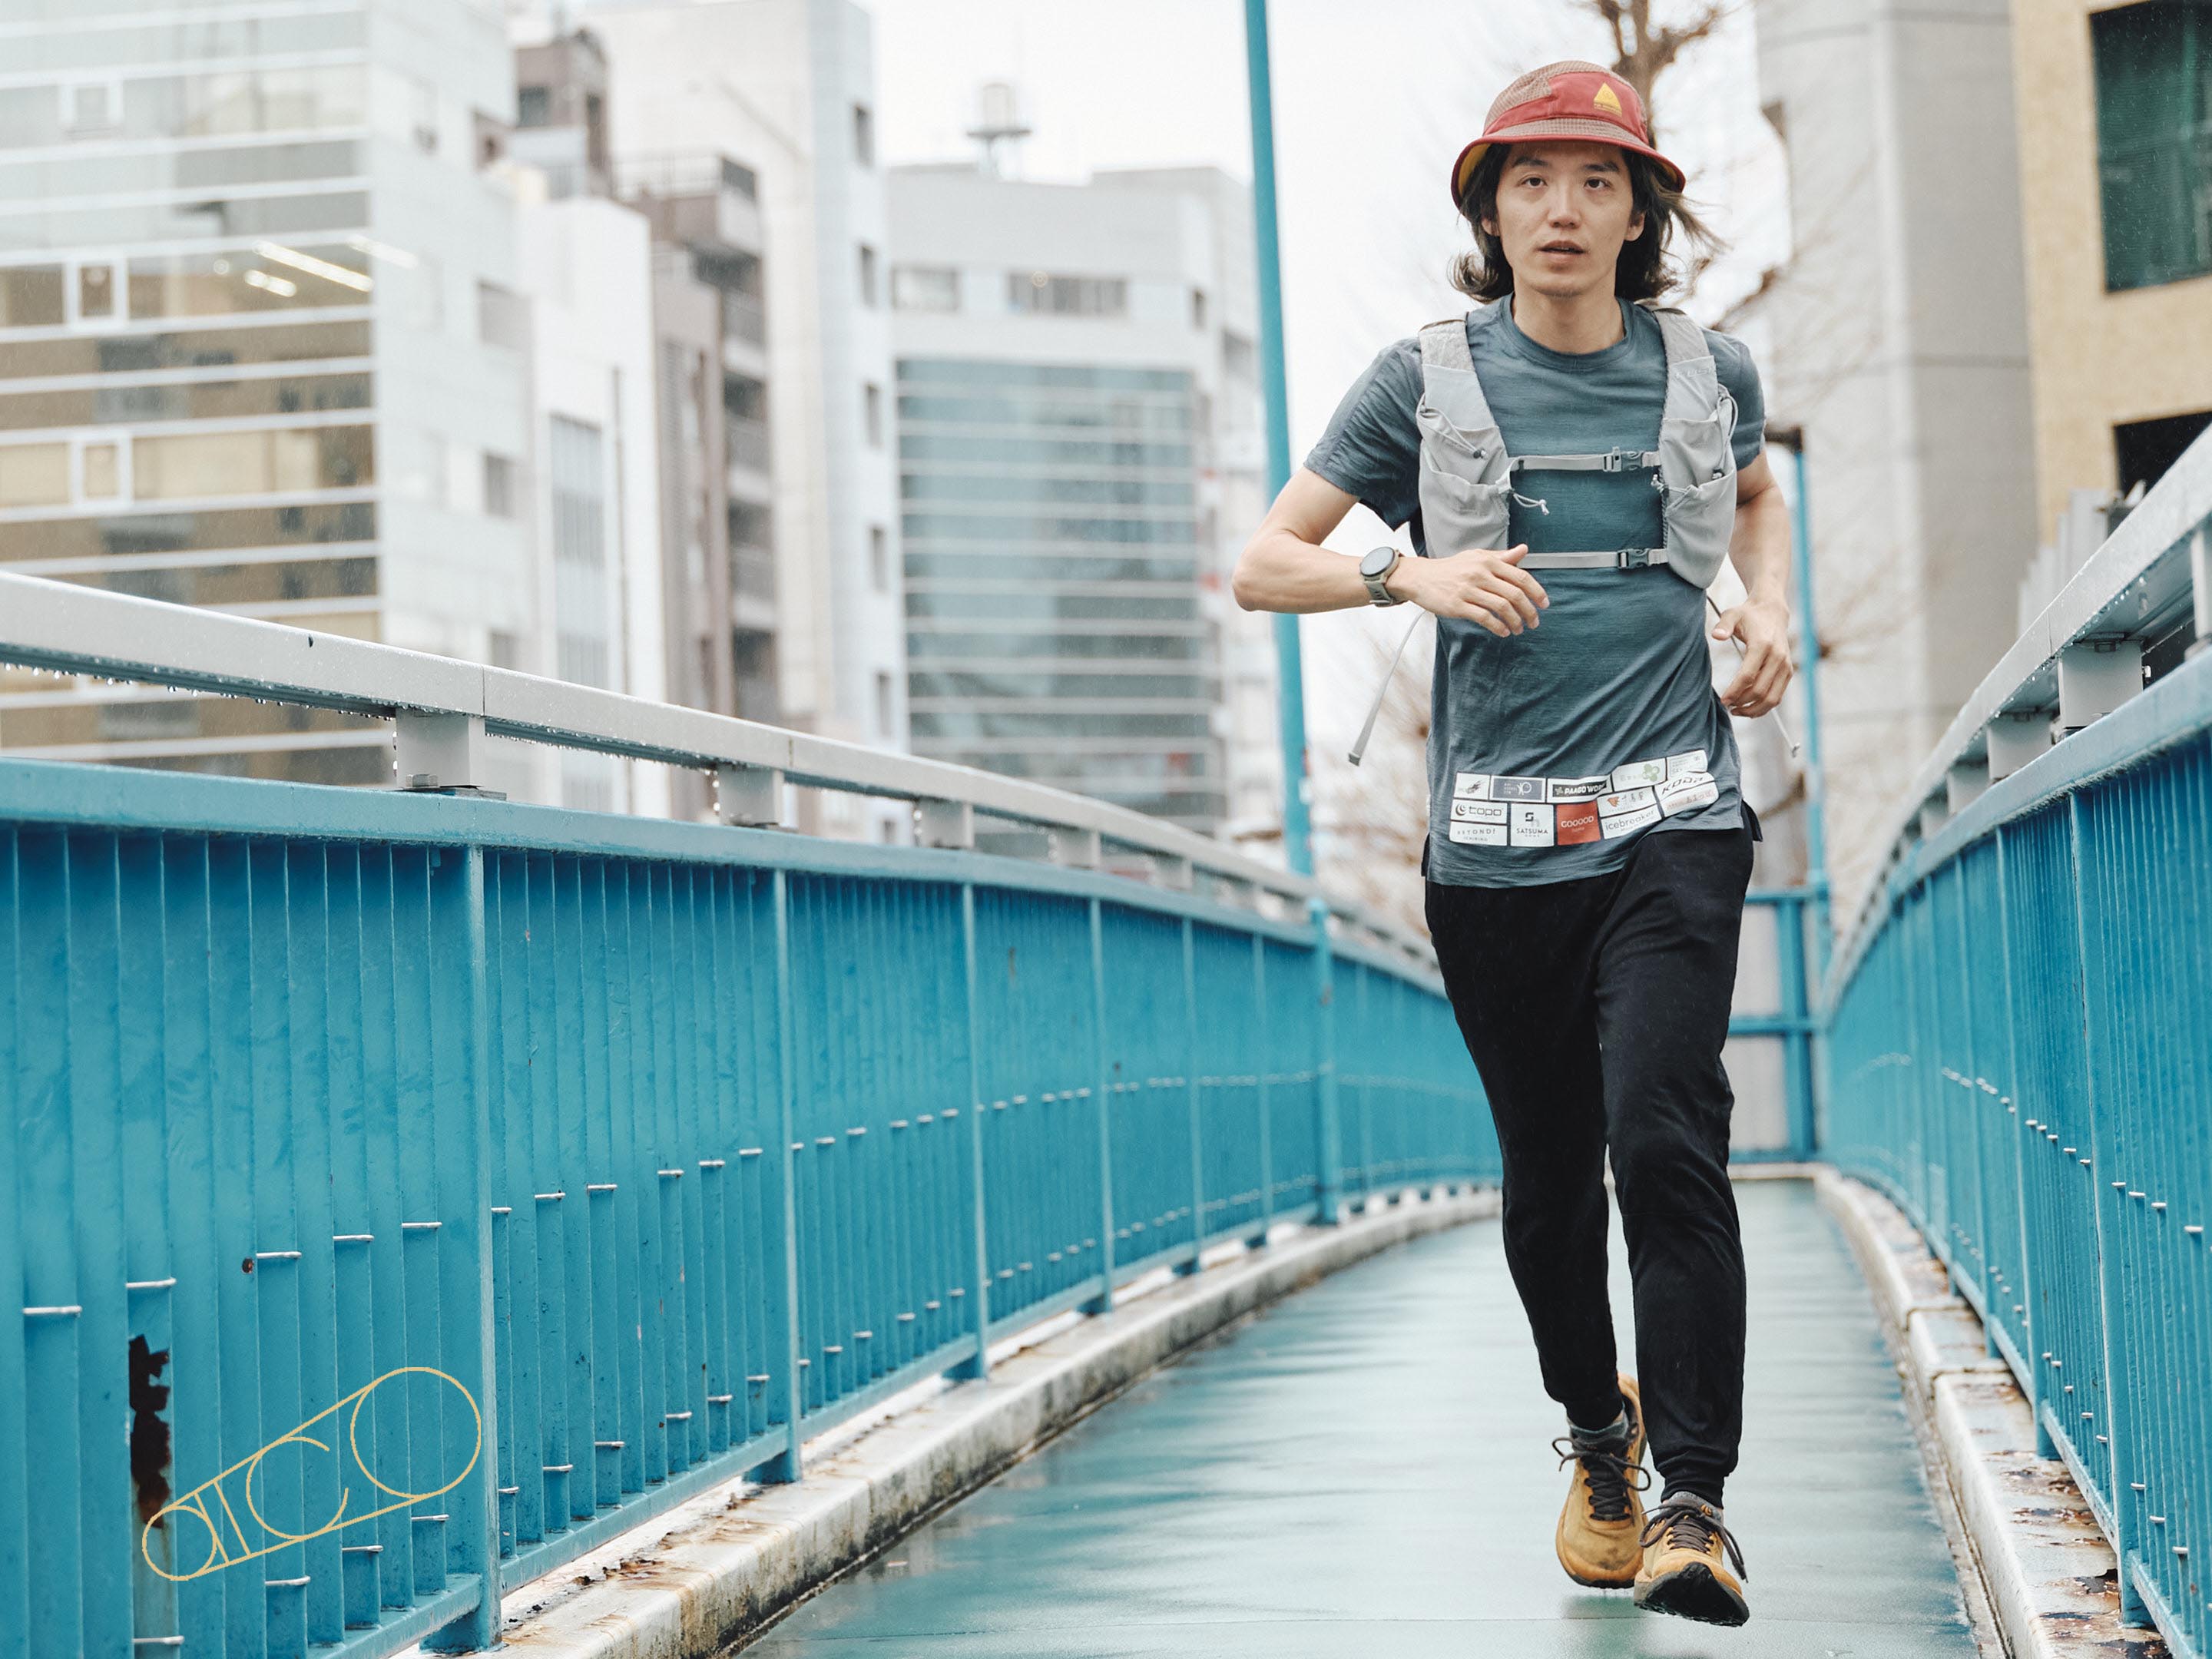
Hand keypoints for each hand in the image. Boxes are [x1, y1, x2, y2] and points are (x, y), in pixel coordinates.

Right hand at [1391, 545, 1547, 637]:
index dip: (1536, 592)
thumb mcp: (1477, 557)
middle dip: (1529, 611)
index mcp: (1488, 562)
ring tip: (1518, 629)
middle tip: (1534, 621)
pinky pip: (1484, 618)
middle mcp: (1480, 574)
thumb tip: (1523, 550)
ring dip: (1515, 621)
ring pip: (1502, 608)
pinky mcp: (1458, 606)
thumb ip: (1501, 557)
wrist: (1421, 577)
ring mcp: (1468, 590)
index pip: (1521, 576)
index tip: (1543, 603)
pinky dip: (1498, 627)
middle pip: (1514, 594)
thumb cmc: (1451, 569)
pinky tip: (1503, 632)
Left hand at [1712, 596, 1792, 716]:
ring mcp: (1785, 665)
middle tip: (1727, 706)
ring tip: (1736, 711)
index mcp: (1763, 644)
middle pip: (1760, 690)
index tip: (1723, 700)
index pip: (1748, 675)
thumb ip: (1723, 625)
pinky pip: (1778, 696)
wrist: (1772, 613)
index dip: (1734, 691)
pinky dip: (1764, 706)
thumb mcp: (1732, 614)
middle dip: (1742, 702)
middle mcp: (1778, 657)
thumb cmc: (1748, 616)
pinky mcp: (1788, 672)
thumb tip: (1717, 636)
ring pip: (1772, 698)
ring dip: (1754, 709)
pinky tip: (1748, 708)